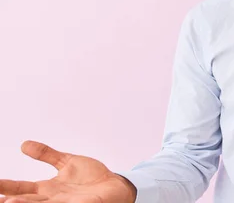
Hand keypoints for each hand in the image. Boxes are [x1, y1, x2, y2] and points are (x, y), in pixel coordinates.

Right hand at [0, 140, 136, 202]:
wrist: (114, 185)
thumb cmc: (91, 177)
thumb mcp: (66, 161)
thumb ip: (47, 154)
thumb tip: (24, 144)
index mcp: (46, 189)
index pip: (19, 188)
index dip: (5, 186)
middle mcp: (52, 199)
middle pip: (25, 200)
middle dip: (11, 200)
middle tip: (0, 199)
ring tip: (11, 202)